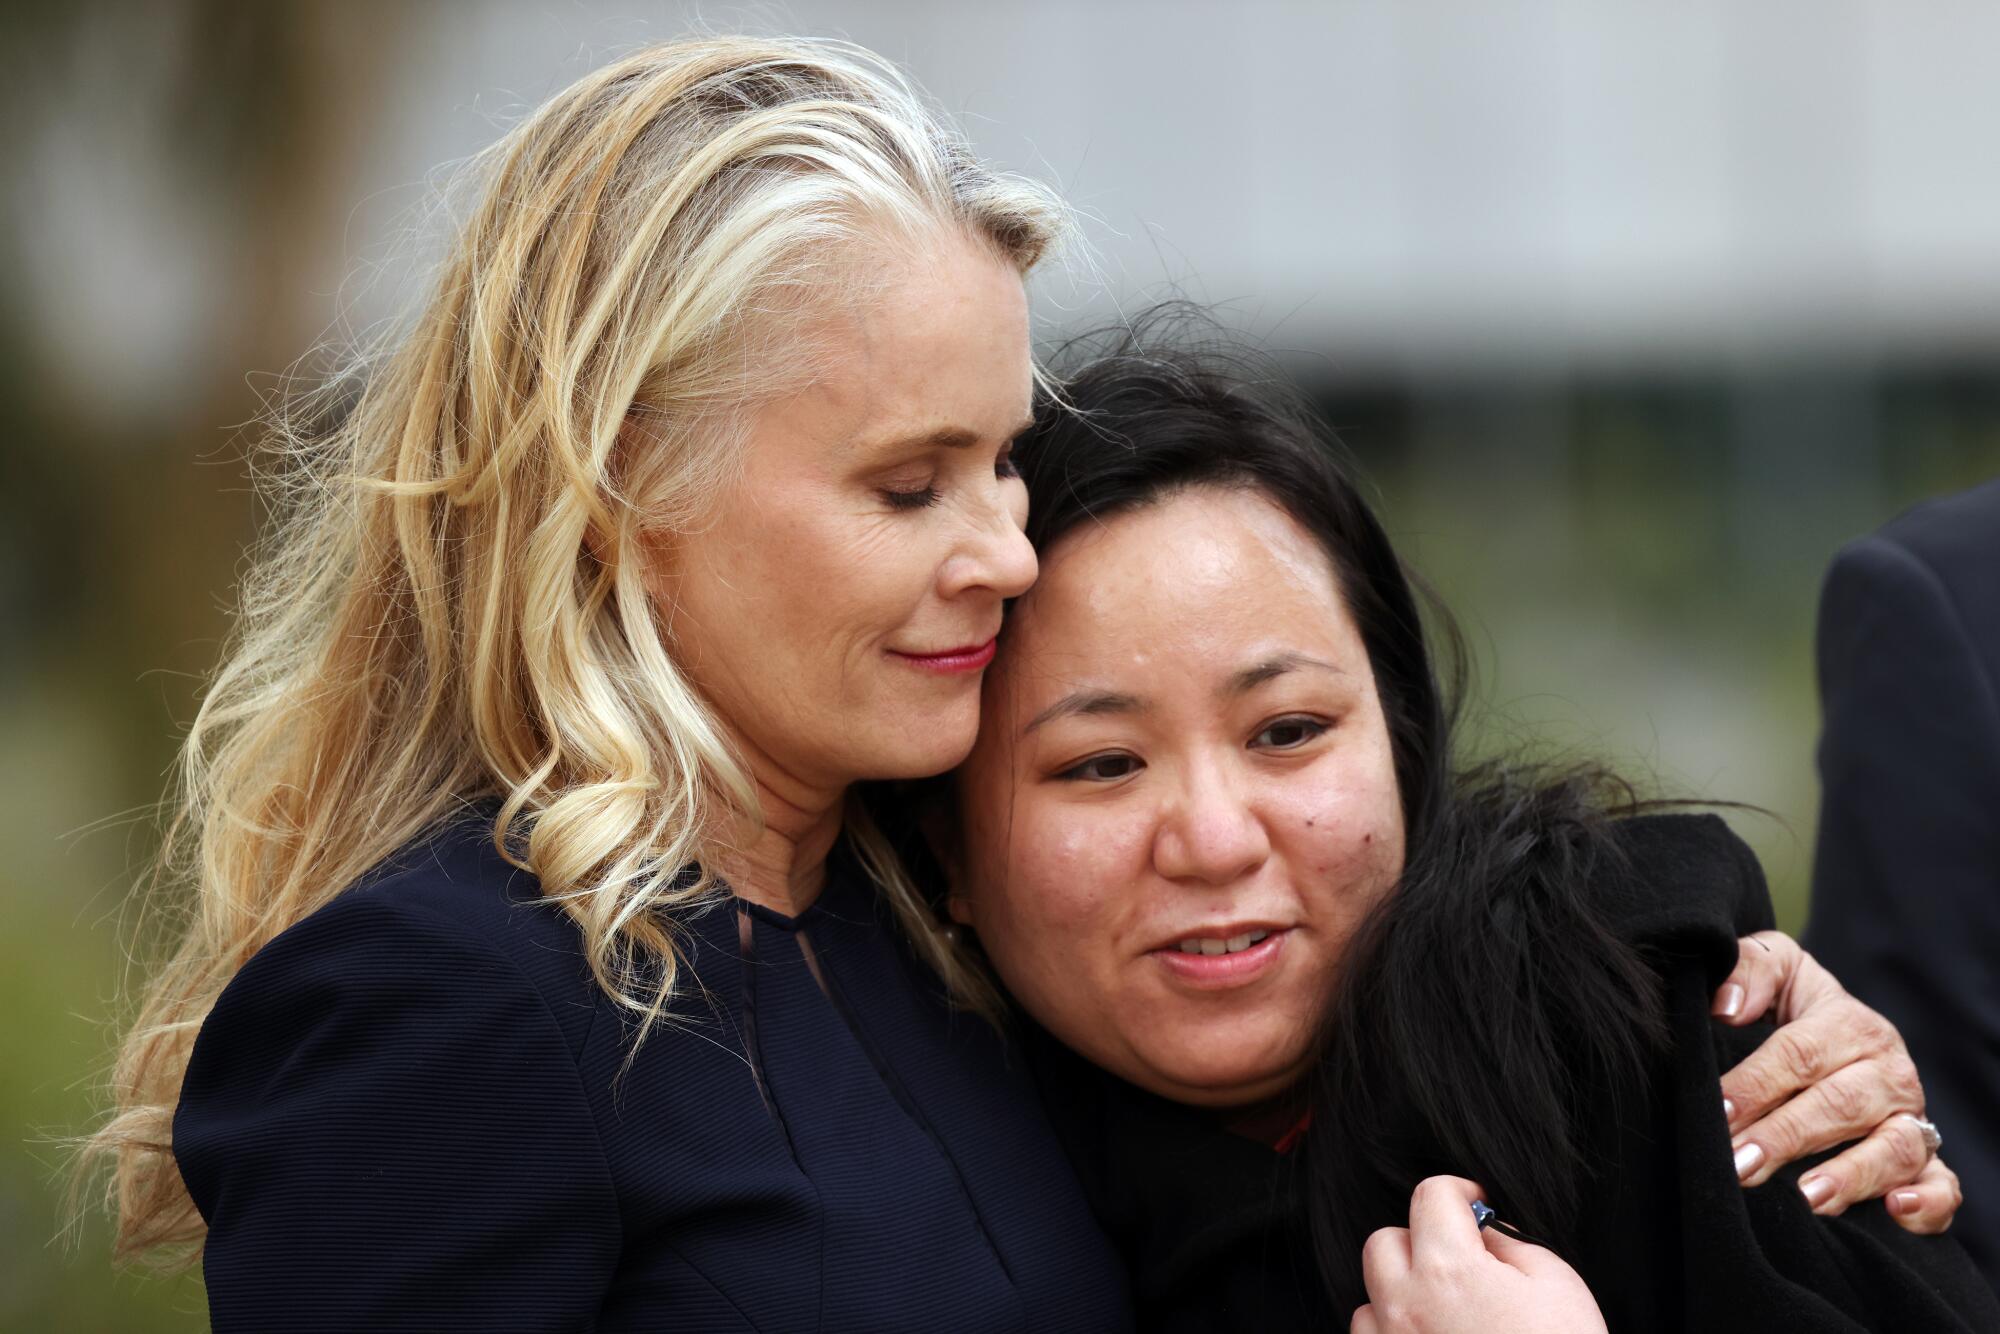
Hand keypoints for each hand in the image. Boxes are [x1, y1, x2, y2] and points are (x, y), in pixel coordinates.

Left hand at [1351, 1176, 1605, 1333]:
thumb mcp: (1558, 1286)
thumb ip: (1512, 1244)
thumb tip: (1484, 1231)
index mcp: (1449, 1271)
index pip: (1430, 1195)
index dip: (1458, 1194)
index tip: (1475, 1208)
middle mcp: (1406, 1306)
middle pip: (1385, 1242)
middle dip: (1421, 1242)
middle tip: (1461, 1263)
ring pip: (1371, 1297)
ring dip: (1402, 1295)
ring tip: (1448, 1316)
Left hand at [1713, 930, 1958, 1232]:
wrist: (1846, 1038)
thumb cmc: (1799, 1008)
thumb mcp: (1778, 971)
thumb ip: (1751, 969)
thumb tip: (1727, 1005)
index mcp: (1850, 1024)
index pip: (1800, 1054)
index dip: (1757, 1084)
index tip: (1720, 1112)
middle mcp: (1888, 1072)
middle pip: (1840, 1105)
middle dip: (1787, 1137)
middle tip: (1740, 1164)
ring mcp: (1912, 1117)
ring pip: (1893, 1148)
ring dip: (1851, 1175)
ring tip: (1806, 1197)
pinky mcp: (1927, 1160)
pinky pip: (1942, 1185)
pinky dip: (1927, 1200)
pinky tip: (1894, 1210)